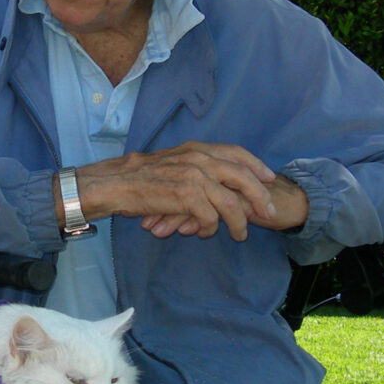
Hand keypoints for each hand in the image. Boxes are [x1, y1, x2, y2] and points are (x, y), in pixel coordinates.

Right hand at [69, 142, 278, 240]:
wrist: (114, 185)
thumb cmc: (138, 178)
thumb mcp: (171, 162)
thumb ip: (194, 166)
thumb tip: (218, 183)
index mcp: (195, 148)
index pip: (236, 152)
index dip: (256, 166)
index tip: (269, 178)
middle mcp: (198, 158)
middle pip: (243, 176)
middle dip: (260, 196)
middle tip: (269, 212)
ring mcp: (193, 177)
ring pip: (230, 203)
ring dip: (239, 222)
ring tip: (240, 235)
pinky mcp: (185, 197)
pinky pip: (210, 218)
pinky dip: (210, 229)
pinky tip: (204, 234)